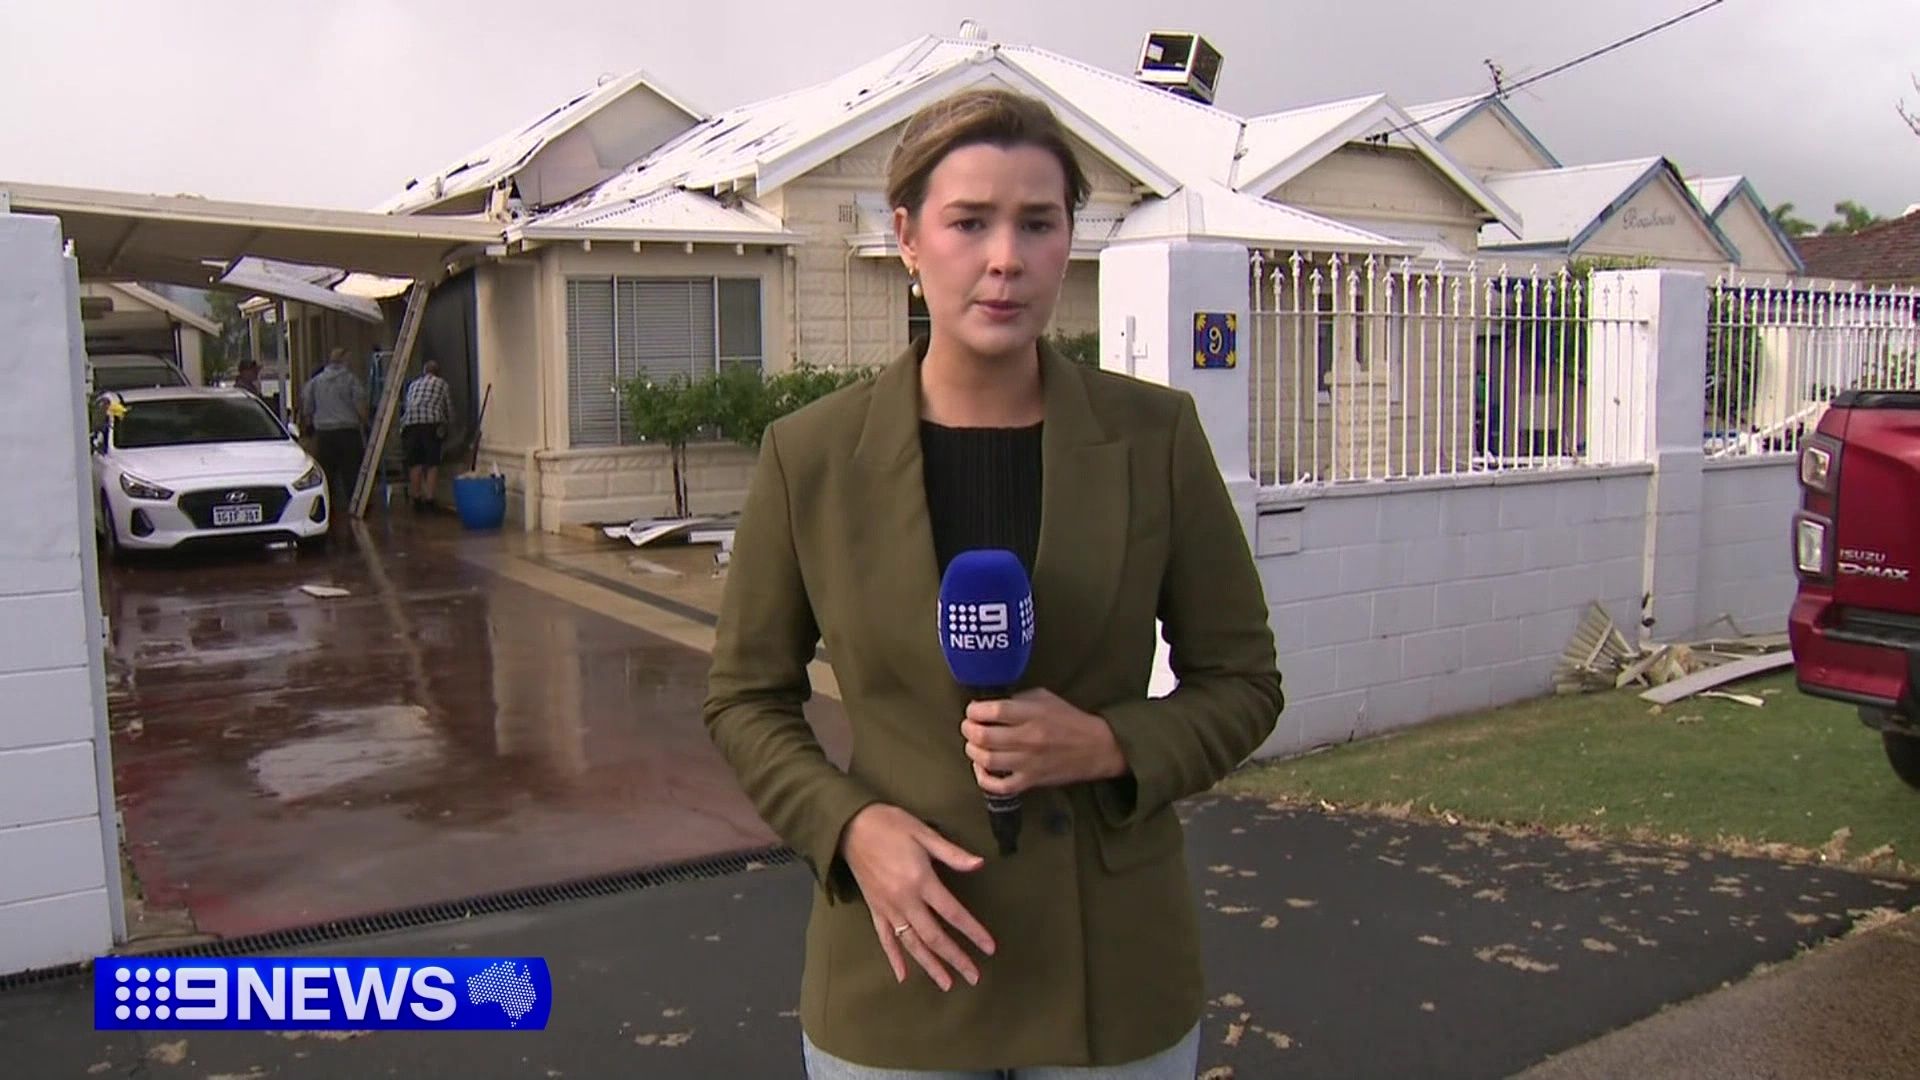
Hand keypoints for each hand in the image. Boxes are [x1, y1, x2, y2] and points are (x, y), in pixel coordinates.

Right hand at [839, 804, 995, 990]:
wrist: (850, 826)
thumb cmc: (891, 825)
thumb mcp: (924, 833)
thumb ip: (952, 853)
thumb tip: (979, 864)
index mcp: (921, 881)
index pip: (953, 913)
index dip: (973, 932)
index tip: (989, 948)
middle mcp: (904, 901)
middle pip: (934, 937)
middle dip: (955, 958)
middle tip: (974, 977)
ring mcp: (887, 908)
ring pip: (911, 944)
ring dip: (930, 966)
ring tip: (947, 984)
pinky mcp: (874, 910)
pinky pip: (884, 939)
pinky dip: (894, 958)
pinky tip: (903, 976)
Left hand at [960, 688, 1127, 797]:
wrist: (1097, 747)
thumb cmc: (1069, 719)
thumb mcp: (1045, 698)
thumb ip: (1018, 700)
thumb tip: (989, 705)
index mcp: (1033, 714)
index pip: (994, 711)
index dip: (974, 710)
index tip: (973, 710)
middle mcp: (1029, 738)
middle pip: (984, 736)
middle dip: (968, 730)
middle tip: (968, 727)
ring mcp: (1029, 762)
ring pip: (987, 760)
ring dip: (973, 751)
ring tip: (974, 745)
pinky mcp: (1031, 781)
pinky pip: (999, 786)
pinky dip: (983, 778)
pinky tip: (982, 768)